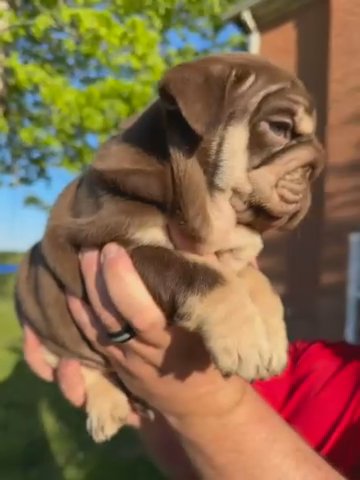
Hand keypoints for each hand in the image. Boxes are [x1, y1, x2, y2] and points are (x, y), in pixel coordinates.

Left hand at [68, 244, 245, 419]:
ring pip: (94, 327)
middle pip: (108, 316)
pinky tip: (73, 289)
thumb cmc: (212, 350)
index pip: (138, 313)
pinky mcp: (115, 364)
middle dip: (95, 278)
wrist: (202, 404)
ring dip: (83, 292)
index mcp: (171, 339)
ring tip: (80, 258)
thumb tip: (188, 232)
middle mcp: (142, 351)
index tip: (114, 249)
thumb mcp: (220, 315)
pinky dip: (78, 313)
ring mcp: (124, 361)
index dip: (121, 281)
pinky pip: (90, 339)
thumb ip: (206, 274)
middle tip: (92, 245)